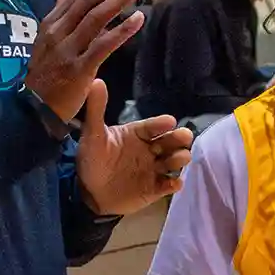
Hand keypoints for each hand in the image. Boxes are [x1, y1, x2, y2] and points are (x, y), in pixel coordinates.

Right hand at [25, 0, 148, 122]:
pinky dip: (122, 31)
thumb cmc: (45, 76)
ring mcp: (68, 50)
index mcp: (52, 23)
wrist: (32, 110)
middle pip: (89, 0)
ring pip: (97, 18)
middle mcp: (58, 32)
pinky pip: (103, 46)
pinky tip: (139, 19)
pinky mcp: (79, 70)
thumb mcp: (47, 38)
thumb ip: (61, 10)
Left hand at [76, 80, 192, 215]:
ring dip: (178, 159)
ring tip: (181, 158)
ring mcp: (153, 169)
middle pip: (168, 142)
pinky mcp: (154, 188)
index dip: (161, 124)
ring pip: (172, 161)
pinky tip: (175, 183)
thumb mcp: (92, 134)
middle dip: (178, 139)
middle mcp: (149, 149)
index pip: (152, 126)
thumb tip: (96, 81)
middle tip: (185, 136)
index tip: (170, 121)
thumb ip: (96, 109)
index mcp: (137, 134)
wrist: (88, 192)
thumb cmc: (92, 160)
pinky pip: (167, 185)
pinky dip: (173, 184)